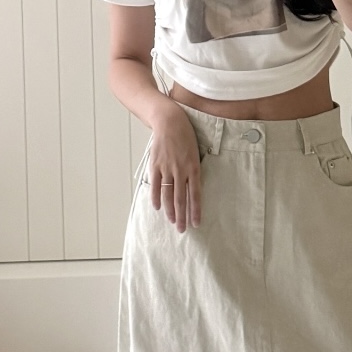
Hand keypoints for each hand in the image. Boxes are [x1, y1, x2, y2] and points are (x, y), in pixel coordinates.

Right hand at [149, 104, 201, 231]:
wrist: (170, 122)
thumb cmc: (186, 137)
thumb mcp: (195, 153)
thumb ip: (193, 171)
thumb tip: (193, 188)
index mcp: (194, 168)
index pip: (195, 195)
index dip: (195, 211)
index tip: (196, 224)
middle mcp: (181, 170)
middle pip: (181, 199)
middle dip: (182, 216)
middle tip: (182, 230)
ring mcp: (167, 168)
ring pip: (168, 195)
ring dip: (170, 210)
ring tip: (172, 222)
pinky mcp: (156, 165)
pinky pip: (155, 185)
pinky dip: (155, 198)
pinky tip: (158, 208)